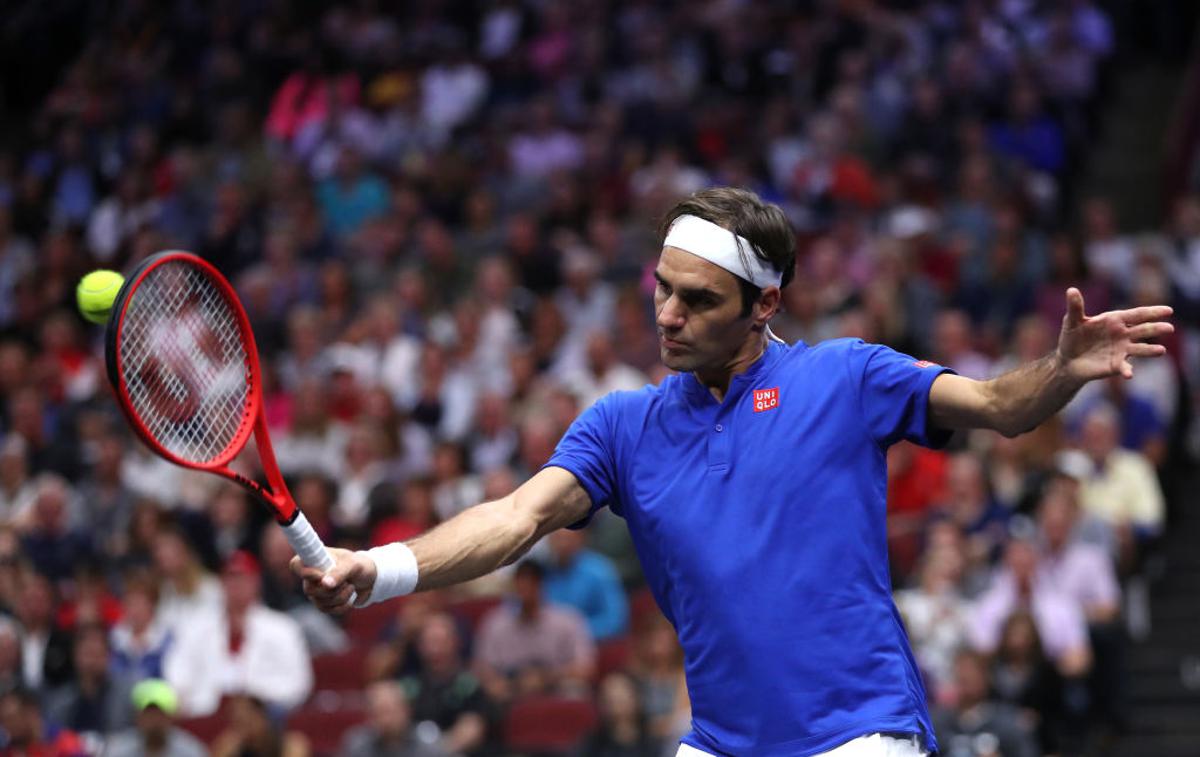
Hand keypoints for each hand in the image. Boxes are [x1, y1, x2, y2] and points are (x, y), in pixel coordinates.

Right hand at [290, 547, 376, 614]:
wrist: (370, 579)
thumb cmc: (359, 565)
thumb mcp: (353, 565)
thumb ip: (339, 572)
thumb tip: (325, 584)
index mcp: (315, 559)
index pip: (295, 565)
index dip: (305, 573)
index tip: (321, 575)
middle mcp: (312, 575)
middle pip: (309, 590)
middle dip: (332, 589)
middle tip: (347, 581)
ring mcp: (316, 590)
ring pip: (319, 602)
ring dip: (340, 597)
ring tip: (351, 587)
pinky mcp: (324, 602)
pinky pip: (327, 610)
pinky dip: (341, 606)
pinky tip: (350, 598)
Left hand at [1056, 288, 1172, 383]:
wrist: (1067, 360)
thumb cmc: (1072, 337)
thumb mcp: (1072, 321)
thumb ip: (1075, 307)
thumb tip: (1071, 290)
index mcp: (1115, 320)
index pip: (1137, 314)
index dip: (1152, 312)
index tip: (1168, 310)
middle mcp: (1123, 334)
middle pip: (1143, 330)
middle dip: (1156, 328)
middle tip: (1169, 328)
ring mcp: (1122, 350)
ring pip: (1140, 349)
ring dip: (1150, 350)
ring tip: (1161, 351)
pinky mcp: (1116, 365)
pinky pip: (1124, 367)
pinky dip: (1127, 370)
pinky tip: (1129, 374)